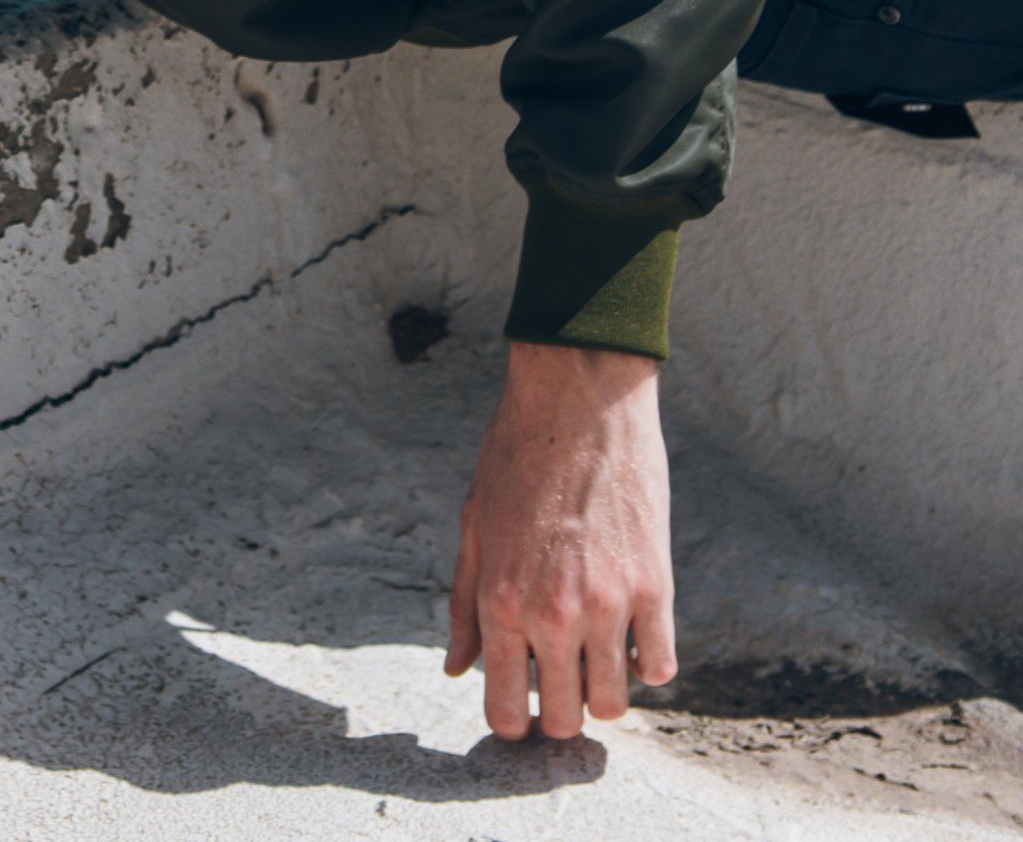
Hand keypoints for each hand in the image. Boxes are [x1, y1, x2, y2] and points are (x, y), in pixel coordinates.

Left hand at [445, 339, 676, 740]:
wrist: (578, 397)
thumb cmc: (515, 455)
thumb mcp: (474, 526)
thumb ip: (464, 606)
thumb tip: (456, 670)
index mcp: (502, 603)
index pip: (506, 711)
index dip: (511, 721)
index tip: (519, 707)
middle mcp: (554, 615)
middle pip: (565, 718)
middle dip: (558, 709)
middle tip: (558, 676)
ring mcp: (609, 604)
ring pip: (613, 703)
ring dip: (602, 690)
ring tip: (593, 655)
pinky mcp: (655, 585)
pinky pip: (660, 665)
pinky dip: (644, 662)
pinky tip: (629, 634)